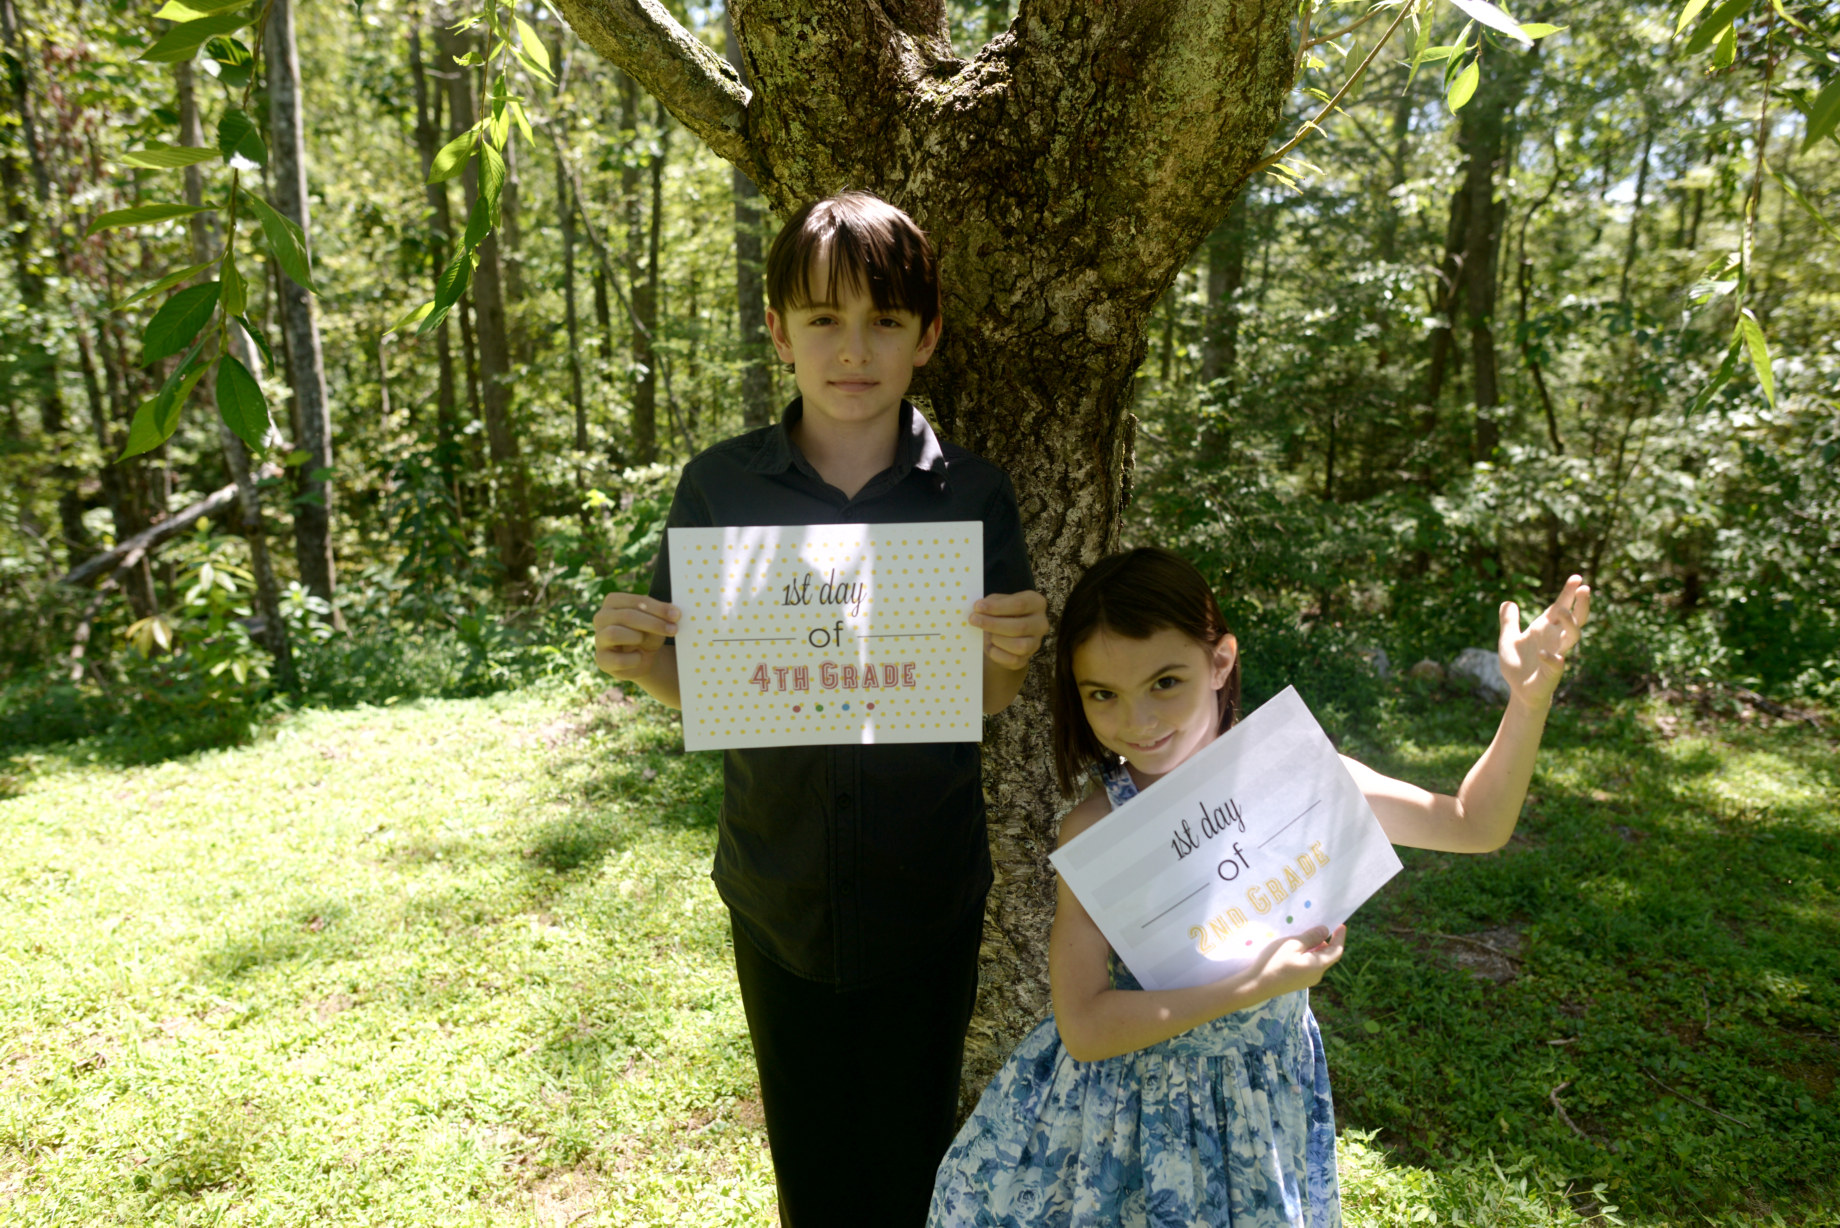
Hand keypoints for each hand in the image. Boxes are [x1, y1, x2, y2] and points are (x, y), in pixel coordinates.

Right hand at [593, 592, 678, 680]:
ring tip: (646, 642)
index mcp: (613, 601)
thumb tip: (674, 613)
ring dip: (638, 638)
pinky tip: (639, 657)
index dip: (658, 608)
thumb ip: (661, 615)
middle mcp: (601, 617)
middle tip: (673, 629)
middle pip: (626, 616)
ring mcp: (598, 638)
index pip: (636, 601)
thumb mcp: (656, 622)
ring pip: (615, 633)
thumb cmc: (648, 634)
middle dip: (653, 623)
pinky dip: (634, 659)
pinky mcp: (601, 660)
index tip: (677, 615)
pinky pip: (618, 659)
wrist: (641, 659)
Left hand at [971, 589, 1047, 670]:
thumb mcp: (997, 602)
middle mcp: (1041, 623)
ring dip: (997, 639)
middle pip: (1020, 626)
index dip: (997, 607)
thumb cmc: (1001, 613)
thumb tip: (978, 610)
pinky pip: (1012, 660)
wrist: (1004, 635)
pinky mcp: (1025, 659)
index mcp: (1036, 603)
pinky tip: (990, 646)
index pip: (1020, 604)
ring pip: (1019, 646)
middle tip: (973, 620)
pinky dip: (997, 653)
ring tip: (986, 634)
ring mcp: (1036, 643)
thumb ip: (990, 604)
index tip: (977, 606)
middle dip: (993, 624)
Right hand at [1251, 925, 1345, 998]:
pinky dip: (1308, 955)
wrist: (1256, 985)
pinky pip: (1308, 966)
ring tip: (1306, 936)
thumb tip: (1325, 931)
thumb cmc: (1275, 961)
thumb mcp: (1293, 944)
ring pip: (1317, 961)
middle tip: (1320, 927)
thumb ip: (1311, 937)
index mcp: (1318, 966)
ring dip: (1316, 948)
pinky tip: (1297, 949)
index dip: (1340, 937)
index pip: (1336, 951)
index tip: (1341, 925)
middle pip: (1327, 956)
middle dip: (1327, 942)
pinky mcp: (1297, 982)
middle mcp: (1316, 975)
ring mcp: (1306, 980)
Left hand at [1499, 574, 1591, 708]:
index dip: (1569, 593)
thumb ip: (1508, 621)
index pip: (1560, 606)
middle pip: (1575, 619)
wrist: (1519, 690)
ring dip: (1569, 624)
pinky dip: (1551, 658)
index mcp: (1545, 628)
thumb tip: (1507, 601)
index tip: (1576, 577)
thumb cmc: (1518, 664)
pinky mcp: (1551, 672)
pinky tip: (1543, 653)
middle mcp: (1554, 639)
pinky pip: (1556, 664)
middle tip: (1585, 588)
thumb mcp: (1508, 639)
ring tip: (1561, 611)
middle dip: (1581, 604)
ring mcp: (1556, 654)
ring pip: (1572, 637)